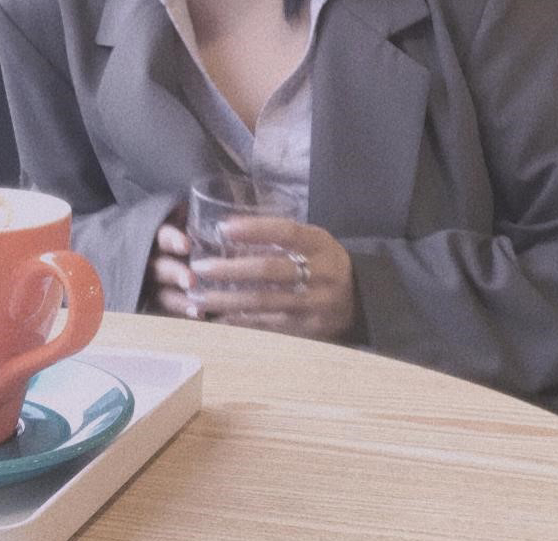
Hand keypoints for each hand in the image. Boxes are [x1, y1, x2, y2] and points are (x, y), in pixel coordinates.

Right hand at [142, 203, 195, 317]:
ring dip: (179, 302)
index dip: (172, 240)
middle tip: (191, 280)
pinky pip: (165, 314)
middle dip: (175, 273)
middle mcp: (151, 261)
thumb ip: (194, 212)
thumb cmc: (173, 232)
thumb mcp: (179, 217)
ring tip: (198, 310)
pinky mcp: (157, 305)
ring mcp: (152, 285)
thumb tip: (232, 194)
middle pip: (159, 268)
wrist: (137, 257)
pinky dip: (181, 319)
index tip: (186, 244)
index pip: (161, 235)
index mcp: (157, 236)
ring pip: (162, 295)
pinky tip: (199, 322)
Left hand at [191, 216, 356, 341]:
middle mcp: (319, 273)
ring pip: (263, 302)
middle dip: (230, 269)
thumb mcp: (313, 241)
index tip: (223, 228)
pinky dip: (239, 322)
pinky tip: (217, 319)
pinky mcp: (305, 330)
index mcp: (320, 244)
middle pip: (269, 270)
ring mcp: (313, 304)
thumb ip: (280, 236)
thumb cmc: (324, 261)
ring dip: (226, 300)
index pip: (286, 232)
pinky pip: (266, 326)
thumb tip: (229, 229)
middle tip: (200, 267)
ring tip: (198, 296)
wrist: (359, 299)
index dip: (254, 229)